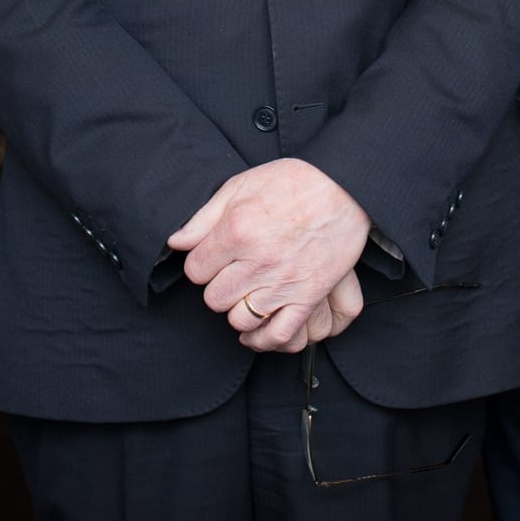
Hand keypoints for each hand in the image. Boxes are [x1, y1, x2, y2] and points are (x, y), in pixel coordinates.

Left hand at [167, 158, 370, 352]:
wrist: (344, 188)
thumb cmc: (292, 182)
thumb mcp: (240, 185)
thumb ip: (204, 217)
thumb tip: (175, 242)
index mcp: (236, 231)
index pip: (195, 270)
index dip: (201, 264)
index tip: (212, 258)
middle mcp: (257, 261)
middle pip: (214, 298)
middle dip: (218, 286)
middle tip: (231, 273)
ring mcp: (283, 283)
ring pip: (239, 318)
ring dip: (238, 309)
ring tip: (245, 294)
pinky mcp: (308, 297)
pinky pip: (278, 334)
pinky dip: (263, 338)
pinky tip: (256, 330)